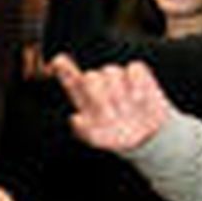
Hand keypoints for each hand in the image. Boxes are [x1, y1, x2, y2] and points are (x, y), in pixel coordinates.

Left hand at [50, 55, 170, 153]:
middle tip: (109, 116)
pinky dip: (135, 81)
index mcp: (83, 97)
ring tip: (125, 111)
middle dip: (97, 93)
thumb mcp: (96, 138)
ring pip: (111, 72)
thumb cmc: (114, 135)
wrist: (144, 135)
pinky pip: (134, 68)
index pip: (70, 81)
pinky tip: (137, 98)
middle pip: (91, 76)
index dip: (63, 70)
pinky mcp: (137, 76)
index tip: (57, 61)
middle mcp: (98, 85)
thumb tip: (75, 118)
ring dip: (117, 92)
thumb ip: (83, 131)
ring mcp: (117, 79)